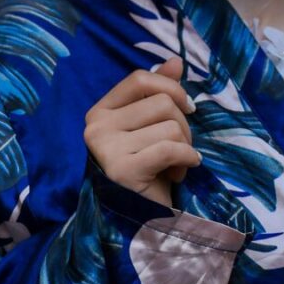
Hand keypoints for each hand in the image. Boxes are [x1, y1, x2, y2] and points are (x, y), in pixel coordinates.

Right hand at [83, 56, 200, 207]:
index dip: (170, 87)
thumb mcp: (151, 127)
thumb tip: (176, 60)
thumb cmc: (147, 169)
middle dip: (183, 125)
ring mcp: (107, 149)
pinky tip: (182, 172)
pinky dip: (187, 158)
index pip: (139, 79)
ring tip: (176, 166)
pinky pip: (170, 148)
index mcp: (100, 111)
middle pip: (160, 102)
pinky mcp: (123, 171)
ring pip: (169, 125)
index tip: (188, 107)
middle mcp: (96, 127)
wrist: (138, 223)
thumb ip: (159, 92)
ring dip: (184, 146)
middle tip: (180, 148)